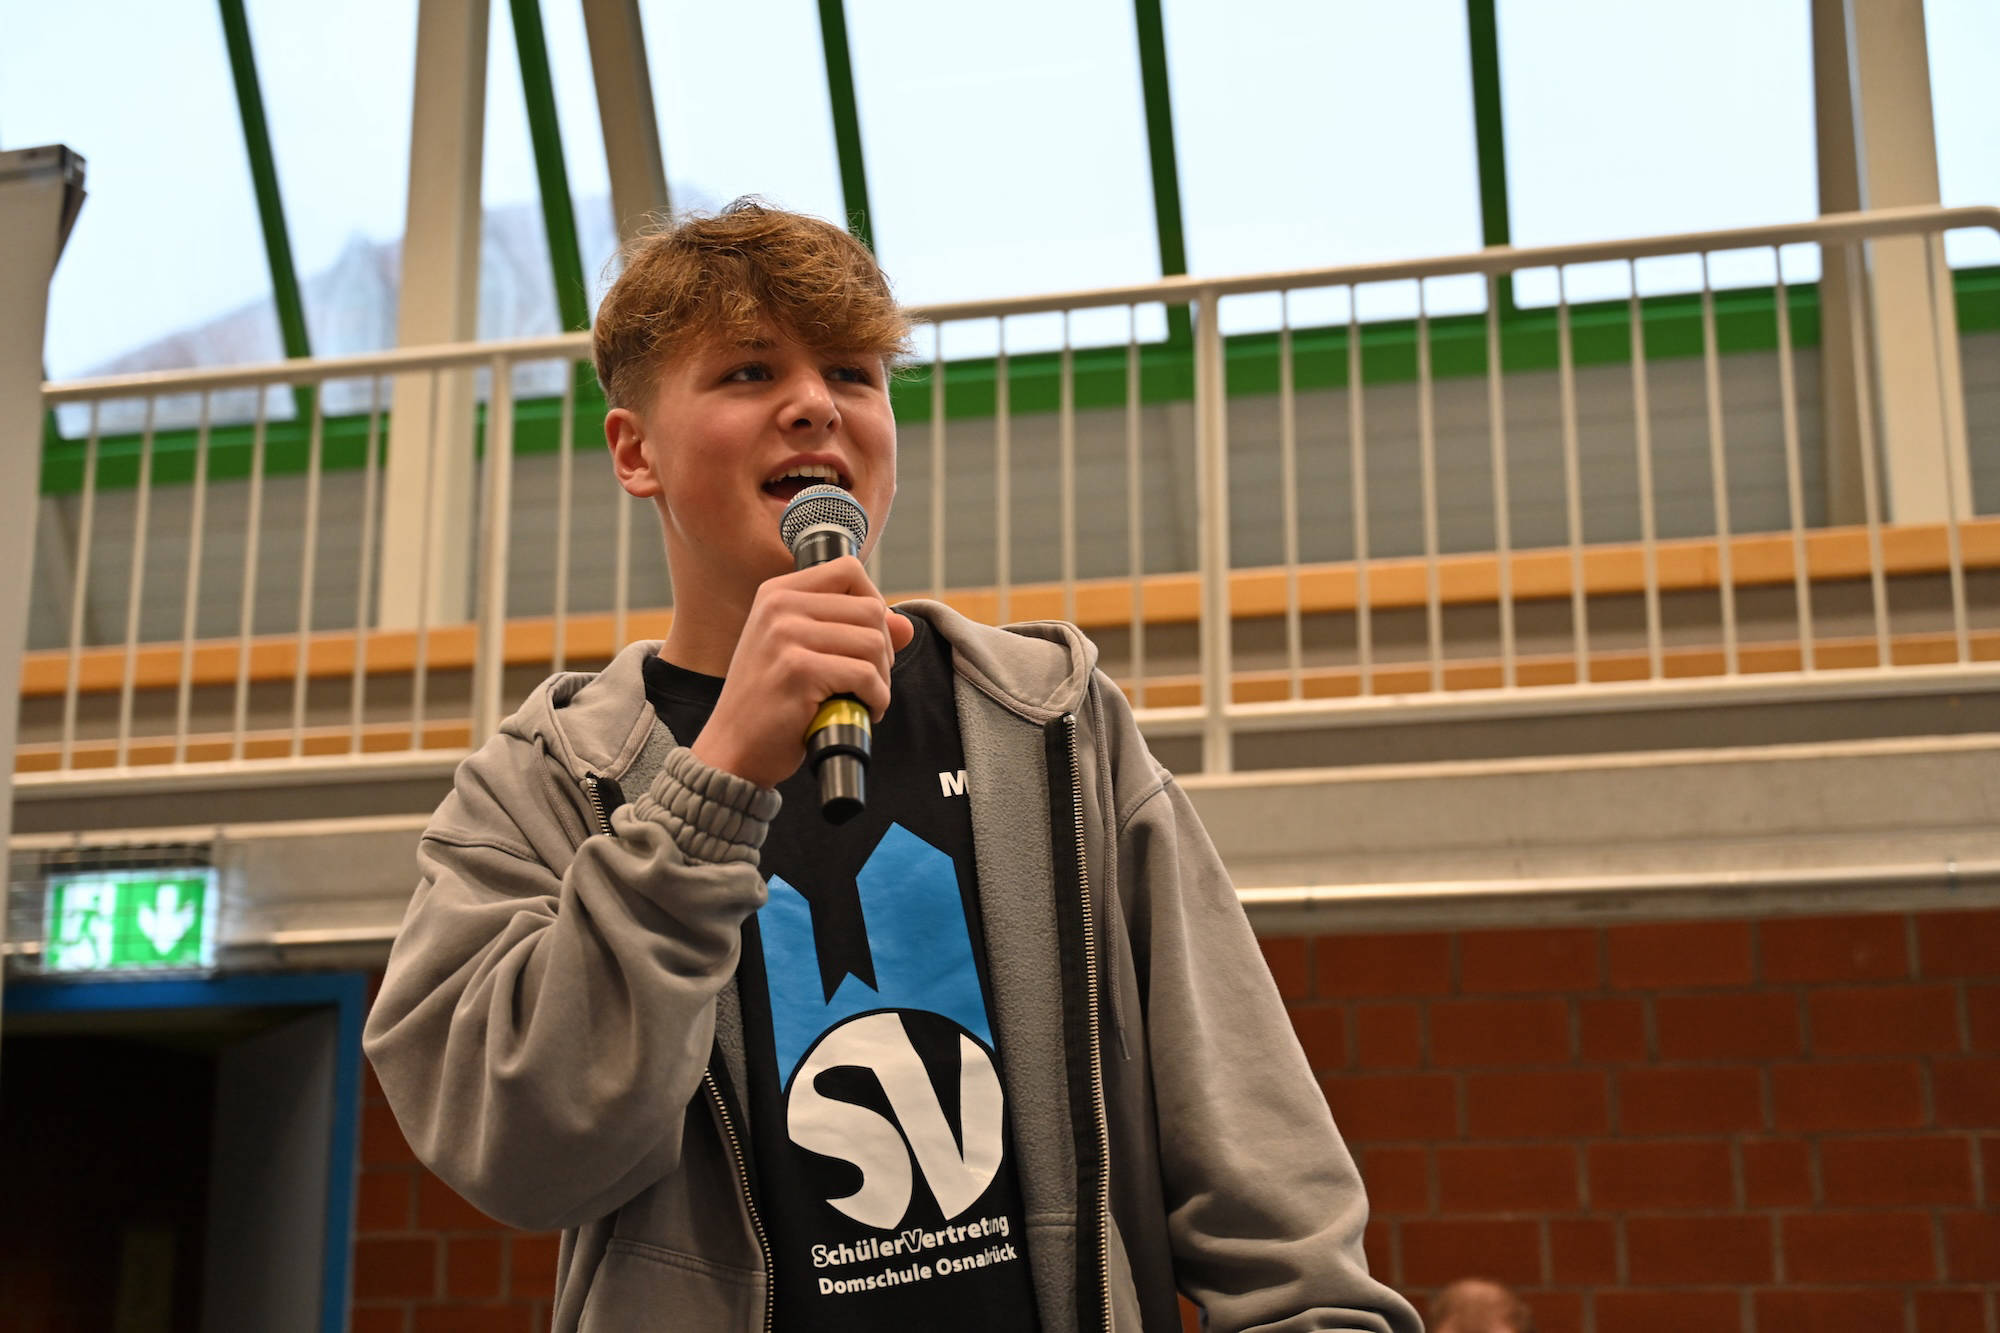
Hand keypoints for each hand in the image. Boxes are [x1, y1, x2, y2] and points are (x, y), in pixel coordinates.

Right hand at [690, 557, 915, 788]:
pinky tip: (862, 712)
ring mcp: (786, 636)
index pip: (849, 570)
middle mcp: (779, 606)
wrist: (733, 749)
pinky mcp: (798, 670)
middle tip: (868, 681)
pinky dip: (876, 699)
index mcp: (777, 592)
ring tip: (863, 699)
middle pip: (871, 610)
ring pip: (874, 643)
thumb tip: (905, 623)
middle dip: (883, 651)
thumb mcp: (805, 653)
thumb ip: (853, 631)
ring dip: (881, 679)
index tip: (867, 639)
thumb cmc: (772, 702)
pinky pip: (866, 676)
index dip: (874, 603)